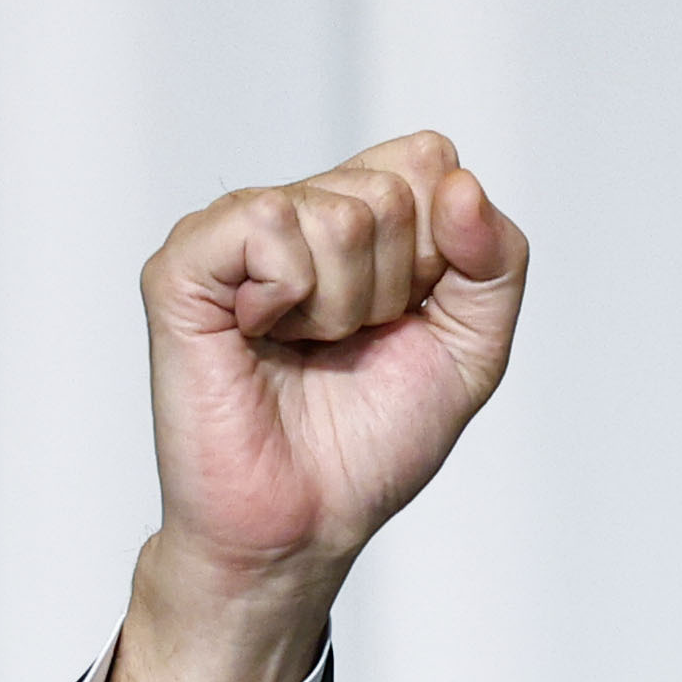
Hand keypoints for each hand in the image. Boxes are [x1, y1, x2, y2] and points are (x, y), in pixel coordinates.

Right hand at [110, 132, 529, 681]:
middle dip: (394, 286)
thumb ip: (498, 260)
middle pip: (391, 190)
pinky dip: (289, 293)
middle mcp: (296, 209)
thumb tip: (461, 184)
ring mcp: (235, 233)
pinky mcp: (183, 265)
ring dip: (343, 305)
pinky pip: (266, 222)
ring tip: (306, 347)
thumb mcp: (475, 346)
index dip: (442, 249)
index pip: (430, 160)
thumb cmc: (374, 438)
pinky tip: (262, 333)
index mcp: (360, 214)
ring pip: (338, 214)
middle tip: (349, 343)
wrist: (307, 520)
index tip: (407, 316)